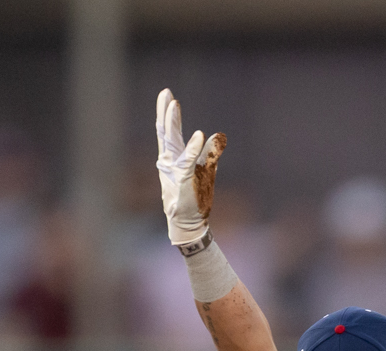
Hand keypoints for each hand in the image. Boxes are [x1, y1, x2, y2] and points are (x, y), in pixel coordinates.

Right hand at [155, 88, 226, 247]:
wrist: (189, 222)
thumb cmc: (195, 197)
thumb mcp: (206, 170)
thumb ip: (210, 152)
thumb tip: (219, 135)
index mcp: (174, 157)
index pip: (168, 131)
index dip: (167, 113)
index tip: (166, 94)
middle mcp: (170, 161)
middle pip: (166, 132)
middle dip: (165, 112)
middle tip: (165, 93)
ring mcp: (175, 170)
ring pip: (172, 142)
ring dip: (173, 122)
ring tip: (174, 104)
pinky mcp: (185, 180)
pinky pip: (188, 161)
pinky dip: (193, 148)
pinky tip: (199, 135)